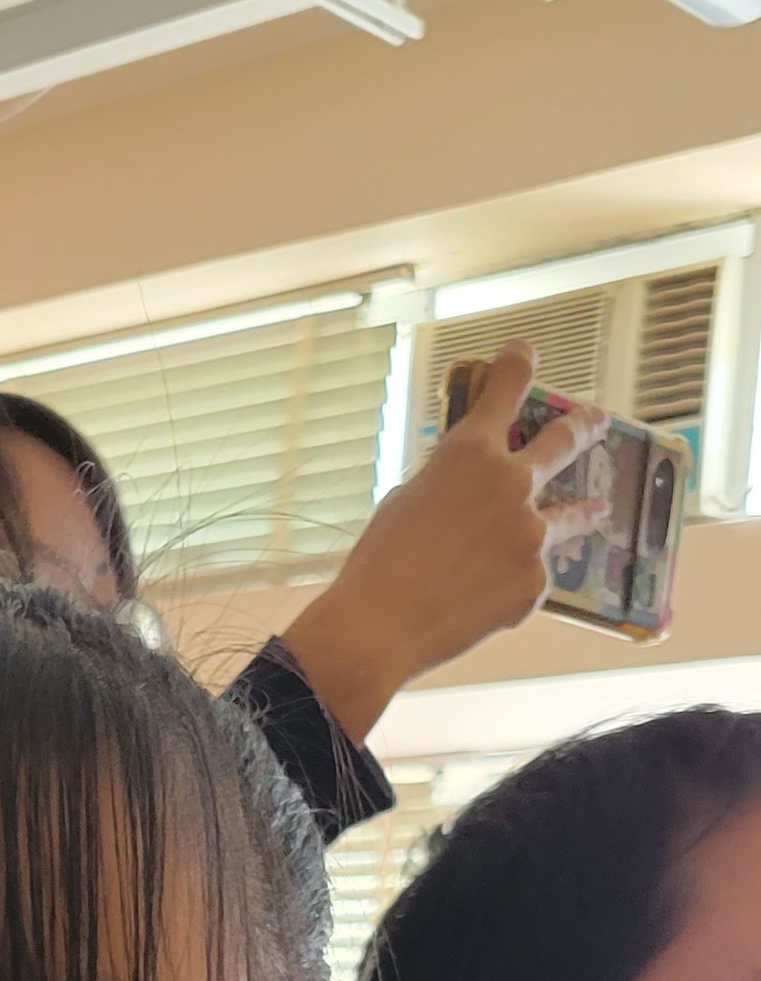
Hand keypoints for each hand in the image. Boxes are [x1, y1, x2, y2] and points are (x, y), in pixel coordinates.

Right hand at [282, 344, 609, 741]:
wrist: (382, 627)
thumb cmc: (381, 562)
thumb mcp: (408, 499)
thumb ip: (450, 483)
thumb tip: (473, 490)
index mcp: (470, 451)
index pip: (506, 386)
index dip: (518, 363)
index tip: (524, 354)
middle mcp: (511, 483)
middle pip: (564, 439)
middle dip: (583, 425)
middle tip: (596, 422)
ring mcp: (531, 534)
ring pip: (571, 515)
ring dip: (586, 509)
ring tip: (599, 509)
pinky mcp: (536, 582)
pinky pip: (533, 573)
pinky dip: (516, 579)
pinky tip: (489, 594)